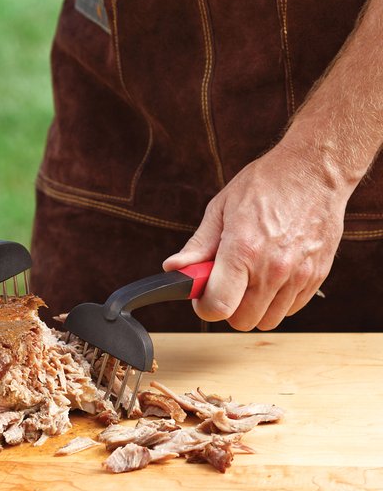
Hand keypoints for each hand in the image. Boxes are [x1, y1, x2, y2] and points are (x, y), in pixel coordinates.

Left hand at [162, 144, 347, 330]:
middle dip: (228, 307)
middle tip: (227, 283)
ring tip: (251, 277)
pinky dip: (278, 301)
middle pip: (242, 321)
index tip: (203, 294)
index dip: (204, 306)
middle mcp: (272, 269)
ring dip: (254, 307)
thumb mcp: (220, 208)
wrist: (314, 169)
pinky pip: (291, 309)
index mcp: (242, 251)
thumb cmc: (265, 184)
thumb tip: (174, 268)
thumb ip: (198, 246)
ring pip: (268, 321)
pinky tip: (273, 275)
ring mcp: (298, 275)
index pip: (218, 307)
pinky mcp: (316, 276)